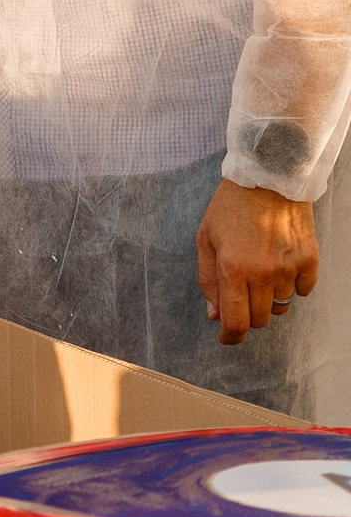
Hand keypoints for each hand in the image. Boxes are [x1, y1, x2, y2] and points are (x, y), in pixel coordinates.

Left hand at [197, 178, 318, 344]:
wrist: (268, 179)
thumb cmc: (230, 207)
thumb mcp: (205, 239)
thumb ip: (208, 280)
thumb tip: (214, 315)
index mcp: (233, 269)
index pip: (236, 322)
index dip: (230, 337)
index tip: (226, 338)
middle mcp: (263, 273)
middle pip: (260, 319)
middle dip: (248, 314)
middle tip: (241, 293)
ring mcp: (290, 268)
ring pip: (281, 307)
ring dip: (269, 298)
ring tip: (260, 270)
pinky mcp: (310, 260)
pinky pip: (302, 291)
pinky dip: (291, 286)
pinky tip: (280, 266)